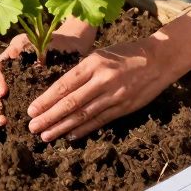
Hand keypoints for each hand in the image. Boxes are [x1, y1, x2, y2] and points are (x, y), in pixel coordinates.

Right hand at [0, 23, 94, 126]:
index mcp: (10, 55)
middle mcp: (10, 68)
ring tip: (3, 120)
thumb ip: (27, 45)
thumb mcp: (40, 40)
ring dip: (1, 107)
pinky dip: (12, 111)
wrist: (71, 47)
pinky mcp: (26, 90)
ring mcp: (17, 79)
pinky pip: (15, 101)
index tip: (3, 92)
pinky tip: (11, 121)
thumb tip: (12, 53)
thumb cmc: (56, 41)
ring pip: (2, 94)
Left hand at [25, 36, 179, 141]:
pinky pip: (100, 120)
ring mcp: (114, 94)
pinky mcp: (124, 106)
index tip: (32, 110)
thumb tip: (58, 89)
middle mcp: (102, 79)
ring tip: (46, 136)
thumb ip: (82, 71)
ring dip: (62, 127)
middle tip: (32, 127)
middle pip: (71, 102)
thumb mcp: (101, 54)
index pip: (64, 85)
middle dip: (49, 117)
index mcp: (93, 63)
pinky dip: (84, 129)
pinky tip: (70, 136)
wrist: (158, 59)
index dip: (46, 99)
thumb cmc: (125, 54)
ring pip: (83, 114)